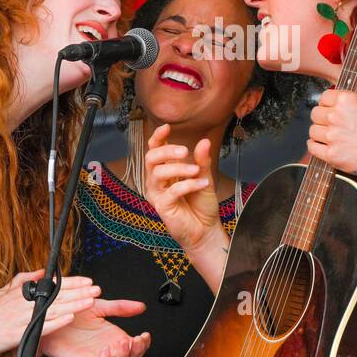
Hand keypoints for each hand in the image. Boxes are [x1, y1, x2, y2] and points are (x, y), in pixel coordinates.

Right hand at [0, 271, 99, 356]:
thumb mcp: (4, 292)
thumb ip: (25, 280)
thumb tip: (43, 273)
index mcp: (22, 293)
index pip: (52, 286)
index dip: (72, 283)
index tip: (88, 280)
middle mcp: (24, 303)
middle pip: (57, 296)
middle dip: (80, 292)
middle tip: (97, 289)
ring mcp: (21, 318)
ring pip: (53, 310)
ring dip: (74, 304)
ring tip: (90, 301)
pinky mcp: (17, 333)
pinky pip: (41, 327)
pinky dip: (56, 323)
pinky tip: (69, 319)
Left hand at [41, 296, 151, 356]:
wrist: (52, 316)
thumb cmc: (72, 313)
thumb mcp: (100, 306)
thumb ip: (120, 307)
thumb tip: (140, 306)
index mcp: (114, 337)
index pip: (135, 348)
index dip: (143, 345)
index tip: (144, 335)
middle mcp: (108, 349)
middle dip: (136, 353)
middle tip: (135, 341)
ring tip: (121, 344)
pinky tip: (107, 350)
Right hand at [144, 123, 223, 252]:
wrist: (206, 230)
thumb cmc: (201, 204)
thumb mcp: (205, 178)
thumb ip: (202, 161)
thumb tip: (204, 141)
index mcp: (165, 171)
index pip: (154, 150)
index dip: (157, 137)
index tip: (166, 127)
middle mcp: (157, 181)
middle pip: (151, 158)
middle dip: (166, 151)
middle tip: (185, 151)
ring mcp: (158, 194)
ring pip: (158, 173)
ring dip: (179, 168)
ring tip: (197, 171)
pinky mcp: (162, 207)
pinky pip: (172, 191)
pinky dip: (189, 185)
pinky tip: (203, 184)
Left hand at [307, 89, 356, 179]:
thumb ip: (348, 103)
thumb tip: (333, 103)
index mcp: (346, 100)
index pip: (324, 97)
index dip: (327, 104)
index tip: (330, 109)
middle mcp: (336, 116)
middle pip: (315, 113)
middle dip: (322, 118)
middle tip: (331, 124)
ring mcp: (332, 136)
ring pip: (313, 130)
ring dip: (320, 133)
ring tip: (330, 137)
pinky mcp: (331, 154)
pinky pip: (312, 147)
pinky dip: (315, 147)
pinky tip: (323, 146)